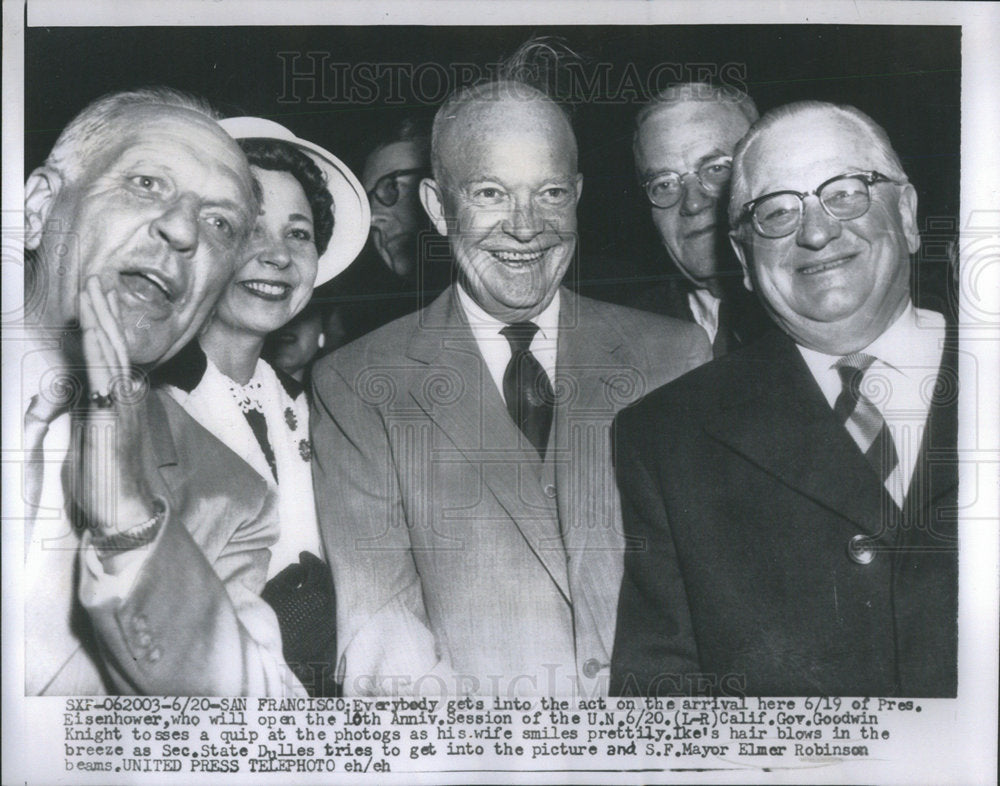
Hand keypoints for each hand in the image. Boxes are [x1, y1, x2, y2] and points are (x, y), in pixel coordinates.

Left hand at [77, 275, 155, 535]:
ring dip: (101, 315)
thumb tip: (82, 396)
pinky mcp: (112, 412)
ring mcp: (122, 401)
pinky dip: (97, 344)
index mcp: (123, 398)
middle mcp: (127, 394)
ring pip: (111, 348)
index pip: (115, 351)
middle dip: (106, 306)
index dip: (107, 320)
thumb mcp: (94, 437)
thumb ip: (91, 412)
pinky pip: (103, 371)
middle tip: (100, 274)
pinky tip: (91, 324)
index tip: (101, 293)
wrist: (122, 507)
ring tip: (95, 286)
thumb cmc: (106, 480)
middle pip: (116, 341)